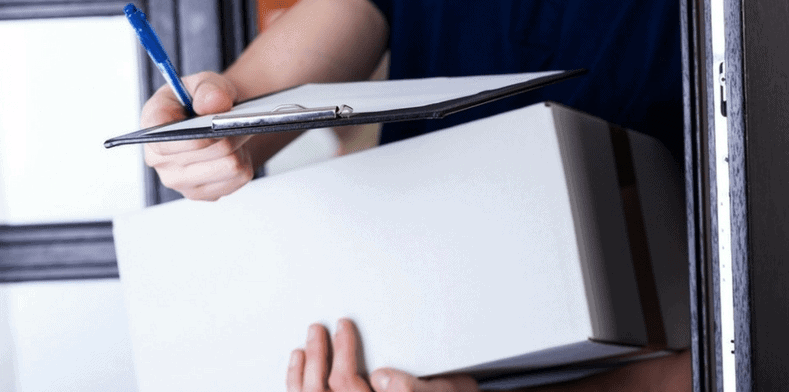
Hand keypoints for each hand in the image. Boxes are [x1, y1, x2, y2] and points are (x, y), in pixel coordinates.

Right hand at [141, 71, 258, 200]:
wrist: (214, 123)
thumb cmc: (202, 101)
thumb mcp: (204, 83)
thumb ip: (209, 87)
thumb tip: (214, 104)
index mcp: (151, 126)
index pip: (166, 142)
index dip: (196, 137)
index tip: (216, 124)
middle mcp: (158, 159)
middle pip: (209, 151)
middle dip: (230, 133)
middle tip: (241, 120)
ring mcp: (180, 181)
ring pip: (229, 166)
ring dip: (240, 147)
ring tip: (236, 133)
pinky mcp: (203, 193)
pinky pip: (239, 178)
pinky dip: (245, 162)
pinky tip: (236, 151)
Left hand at [287, 319, 478, 391]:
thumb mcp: (444, 390)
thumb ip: (413, 387)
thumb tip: (381, 377)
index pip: (345, 382)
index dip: (341, 351)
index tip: (343, 327)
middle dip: (317, 357)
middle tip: (317, 331)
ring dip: (301, 375)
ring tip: (302, 350)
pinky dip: (299, 386)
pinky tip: (299, 371)